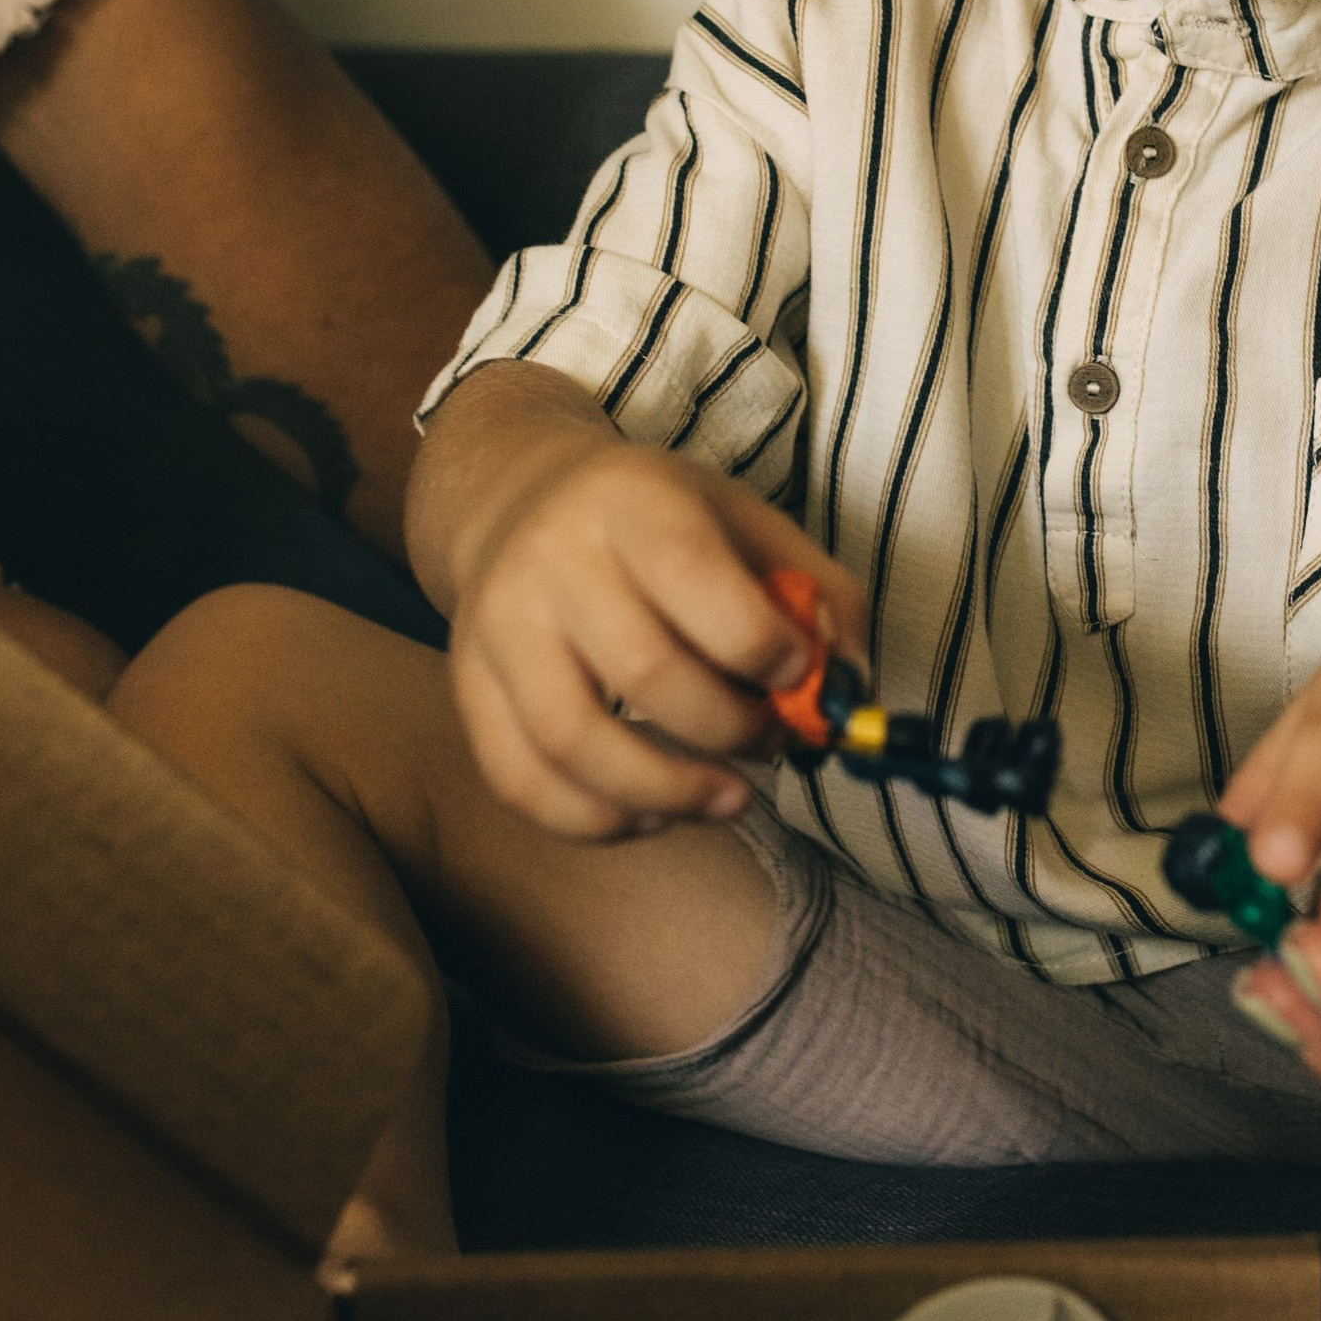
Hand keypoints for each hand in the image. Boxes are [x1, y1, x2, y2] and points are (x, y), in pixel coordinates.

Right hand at [435, 386, 864, 841]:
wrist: (518, 499)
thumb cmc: (652, 521)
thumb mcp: (743, 519)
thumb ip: (817, 592)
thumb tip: (853, 685)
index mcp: (631, 501)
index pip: (697, 578)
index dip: (765, 648)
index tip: (800, 677)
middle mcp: (552, 559)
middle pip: (645, 672)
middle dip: (730, 729)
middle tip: (769, 741)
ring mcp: (498, 625)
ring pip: (572, 741)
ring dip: (666, 793)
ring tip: (726, 799)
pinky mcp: (467, 685)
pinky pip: (519, 780)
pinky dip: (591, 821)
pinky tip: (650, 815)